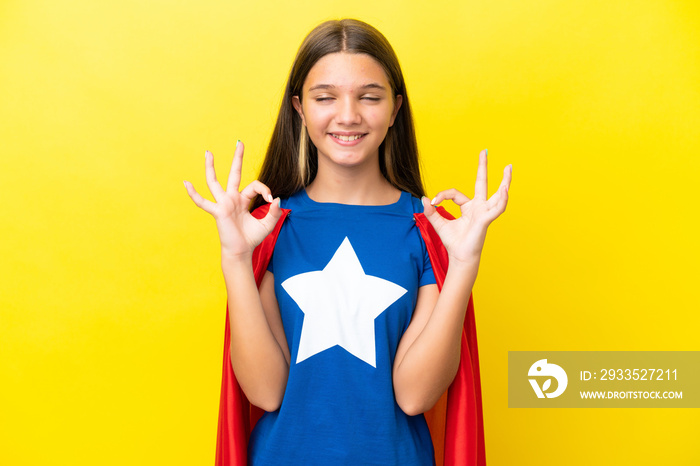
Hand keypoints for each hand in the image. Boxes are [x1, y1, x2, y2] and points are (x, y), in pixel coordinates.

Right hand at [183, 142, 281, 258]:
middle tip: (240, 142)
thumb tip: (277, 199)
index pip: (255, 186)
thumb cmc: (252, 238)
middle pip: (234, 174)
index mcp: (243, 200)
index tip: (272, 201)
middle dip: (238, 158)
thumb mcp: (267, 224)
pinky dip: (194, 194)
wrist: (242, 251)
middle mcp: (232, 198)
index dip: (265, 190)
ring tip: (208, 153)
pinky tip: (186, 183)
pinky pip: (203, 202)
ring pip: (214, 182)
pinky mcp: (218, 212)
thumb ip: (274, 212)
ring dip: (211, 167)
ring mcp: (223, 204)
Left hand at [422, 149, 511, 264]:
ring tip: (509, 167)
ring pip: (497, 194)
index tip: (432, 201)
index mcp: (468, 207)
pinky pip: (497, 208)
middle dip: (483, 167)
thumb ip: (431, 211)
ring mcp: (484, 212)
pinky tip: (505, 189)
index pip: (455, 194)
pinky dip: (502, 199)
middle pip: (482, 183)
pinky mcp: (486, 219)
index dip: (442, 195)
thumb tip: (424, 199)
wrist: (459, 257)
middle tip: (485, 151)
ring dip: (505, 181)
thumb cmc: (453, 242)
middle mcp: (478, 207)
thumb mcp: (439, 224)